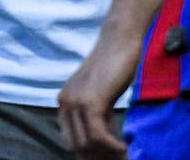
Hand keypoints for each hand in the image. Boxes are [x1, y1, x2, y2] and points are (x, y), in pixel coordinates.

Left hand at [58, 32, 138, 158]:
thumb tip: (104, 143)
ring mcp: (76, 101)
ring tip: (123, 154)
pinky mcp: (90, 101)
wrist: (120, 40)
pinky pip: (98, 135)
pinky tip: (124, 147)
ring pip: (86, 143)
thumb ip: (98, 115)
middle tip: (117, 159)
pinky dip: (112, 146)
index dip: (87, 153)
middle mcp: (65, 102)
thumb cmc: (115, 65)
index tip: (106, 158)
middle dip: (96, 156)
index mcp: (65, 101)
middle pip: (76, 145)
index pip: (69, 139)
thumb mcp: (102, 95)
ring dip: (107, 154)